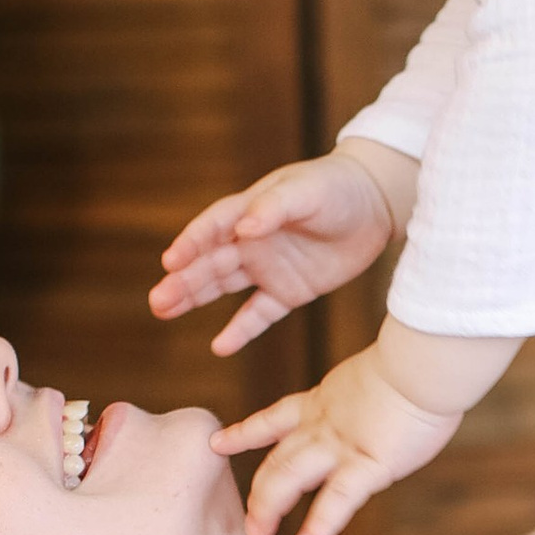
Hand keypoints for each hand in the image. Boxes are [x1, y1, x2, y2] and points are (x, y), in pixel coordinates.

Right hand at [149, 142, 403, 355]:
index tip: (170, 261)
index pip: (212, 228)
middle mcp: (252, 240)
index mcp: (250, 210)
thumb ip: (274, 207)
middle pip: (210, 262)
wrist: (376, 206)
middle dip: (183, 282)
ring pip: (224, 286)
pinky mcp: (289, 291)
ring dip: (196, 299)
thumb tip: (245, 227)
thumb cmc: (337, 188)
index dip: (191, 243)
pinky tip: (220, 346)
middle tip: (158, 301)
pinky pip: (259, 314)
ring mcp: (268, 267)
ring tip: (165, 312)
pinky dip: (241, 330)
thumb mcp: (308, 192)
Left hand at [218, 340, 464, 534]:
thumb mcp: (382, 378)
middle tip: (248, 520)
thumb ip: (370, 398)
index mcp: (326, 401)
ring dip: (270, 506)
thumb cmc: (421, 363)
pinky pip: (337, 500)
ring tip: (258, 533)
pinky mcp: (368, 463)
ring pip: (290, 476)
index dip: (245, 433)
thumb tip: (381, 406)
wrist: (429, 359)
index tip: (220, 443)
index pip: (275, 418)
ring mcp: (342, 444)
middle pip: (277, 458)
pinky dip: (320, 525)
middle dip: (259, 491)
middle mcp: (324, 424)